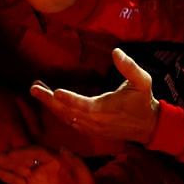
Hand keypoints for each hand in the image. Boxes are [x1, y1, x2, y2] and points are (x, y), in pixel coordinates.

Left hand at [29, 48, 158, 143]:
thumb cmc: (143, 101)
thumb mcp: (142, 81)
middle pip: (67, 112)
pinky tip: (50, 103)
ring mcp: (92, 129)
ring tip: (37, 92)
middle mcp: (95, 122)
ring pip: (66, 118)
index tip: (55, 92)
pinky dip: (59, 114)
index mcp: (105, 109)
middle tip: (34, 88)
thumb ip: (129, 67)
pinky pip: (71, 123)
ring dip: (51, 106)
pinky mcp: (91, 132)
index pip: (83, 105)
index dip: (69, 99)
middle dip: (49, 101)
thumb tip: (116, 52)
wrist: (148, 126)